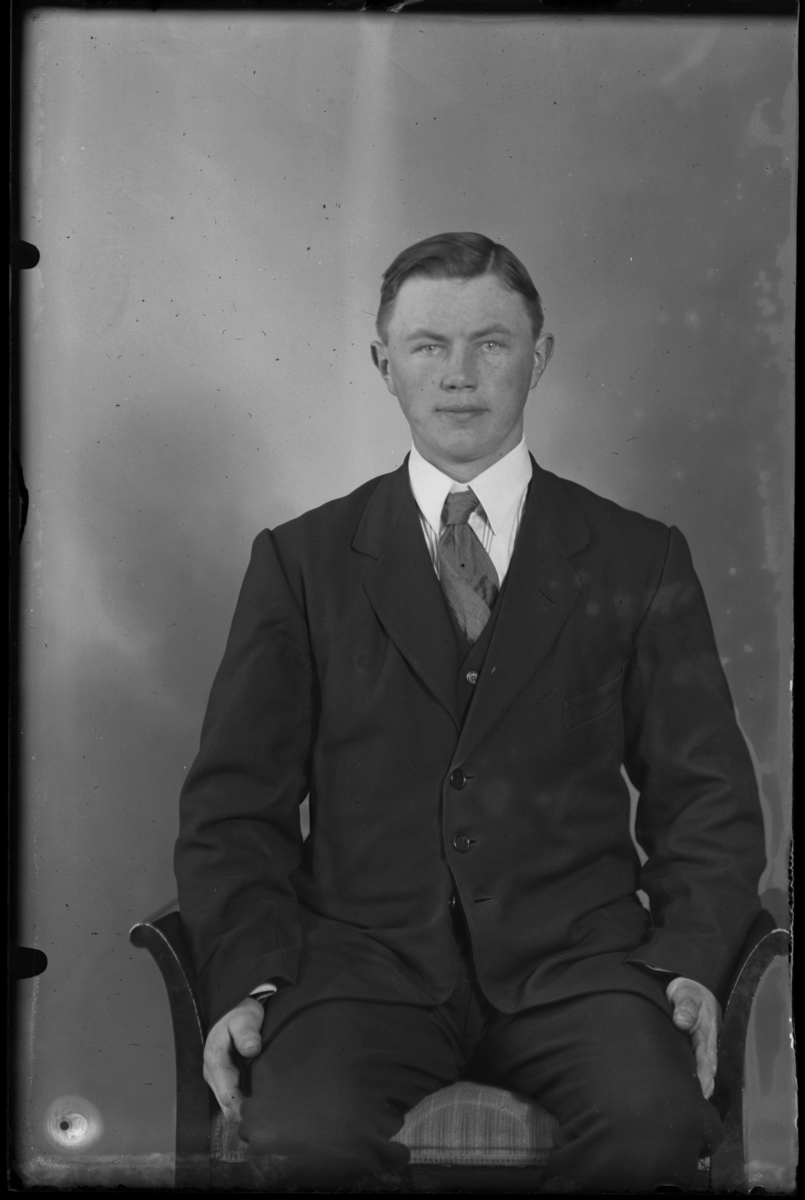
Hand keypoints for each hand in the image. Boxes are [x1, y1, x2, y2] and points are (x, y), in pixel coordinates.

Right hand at [203, 997, 264, 1121]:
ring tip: (268, 1110)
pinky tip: (262, 1101)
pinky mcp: (226, 1079)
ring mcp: (219, 1078)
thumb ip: (246, 1033)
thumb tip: (251, 1049)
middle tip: (270, 1116)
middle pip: (227, 1106)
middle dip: (245, 1114)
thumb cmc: (239, 1013)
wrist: (232, 1009)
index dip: (243, 1109)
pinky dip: (246, 1102)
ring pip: (229, 1105)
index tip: (262, 1115)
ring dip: (246, 1109)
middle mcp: (213, 1074)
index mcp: (215, 1061)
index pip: (227, 1096)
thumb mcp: (244, 1018)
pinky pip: (234, 1098)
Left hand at [666, 976, 721, 1099]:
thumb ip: (685, 1007)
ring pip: (702, 1071)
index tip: (700, 1091)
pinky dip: (694, 1079)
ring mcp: (701, 1047)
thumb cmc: (688, 992)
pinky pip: (696, 1066)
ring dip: (699, 1086)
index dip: (703, 1077)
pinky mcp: (694, 1048)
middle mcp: (706, 1043)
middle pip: (707, 1071)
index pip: (706, 1060)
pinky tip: (686, 1091)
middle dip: (703, 1088)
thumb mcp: (686, 994)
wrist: (690, 988)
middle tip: (693, 1106)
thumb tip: (681, 1022)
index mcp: (706, 1033)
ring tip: (690, 1105)